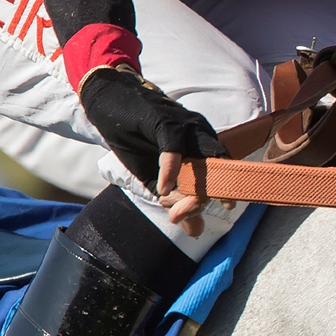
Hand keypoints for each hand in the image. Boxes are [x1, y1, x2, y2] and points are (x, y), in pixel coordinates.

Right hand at [79, 65, 224, 234]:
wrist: (111, 103)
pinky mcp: (164, 119)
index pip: (223, 176)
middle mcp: (202, 133)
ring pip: (202, 158)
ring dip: (192, 186)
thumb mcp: (157, 177)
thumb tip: (199, 232)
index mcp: (205, 146)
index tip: (201, 221)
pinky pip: (174, 145)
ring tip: (177, 206)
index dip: (214, 200)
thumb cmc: (136, 139)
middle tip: (185, 215)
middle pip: (219, 168)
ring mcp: (186, 125)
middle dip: (208, 196)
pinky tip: (164, 188)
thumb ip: (178, 201)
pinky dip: (171, 168)